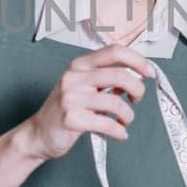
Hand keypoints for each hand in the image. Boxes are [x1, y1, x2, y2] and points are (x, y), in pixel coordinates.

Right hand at [20, 45, 155, 160]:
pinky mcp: (71, 119)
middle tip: (136, 100)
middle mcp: (74, 77)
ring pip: (115, 102)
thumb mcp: (82, 87)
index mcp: (79, 65)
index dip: (137, 60)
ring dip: (128, 115)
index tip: (149, 72)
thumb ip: (105, 78)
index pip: (114, 51)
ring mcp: (71, 98)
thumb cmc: (65, 110)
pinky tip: (119, 134)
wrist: (38, 134)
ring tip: (125, 122)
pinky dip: (119, 131)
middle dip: (138, 90)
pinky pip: (107, 124)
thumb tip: (136, 74)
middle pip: (120, 75)